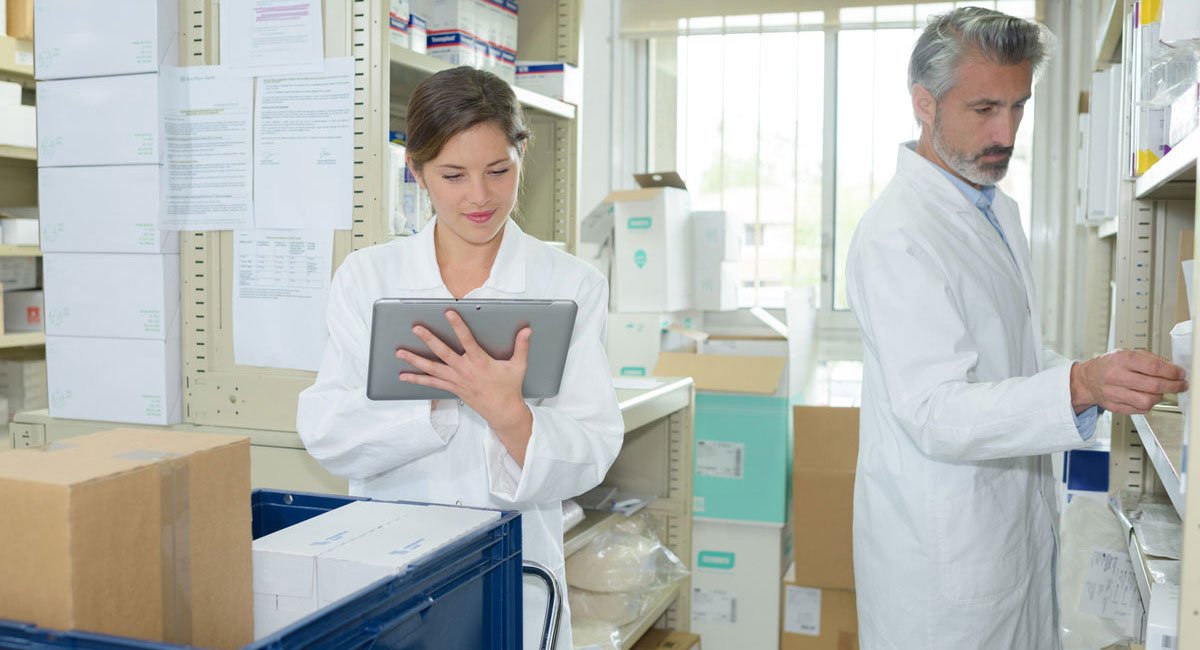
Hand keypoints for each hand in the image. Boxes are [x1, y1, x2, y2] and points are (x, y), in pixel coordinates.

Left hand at [395, 310, 533, 460]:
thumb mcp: (518, 366)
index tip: (448, 313)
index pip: (467, 340)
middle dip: (428, 339)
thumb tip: (527, 330)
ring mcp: (456, 380)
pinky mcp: (452, 388)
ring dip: (415, 359)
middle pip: (443, 352)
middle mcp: (465, 370)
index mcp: (480, 361)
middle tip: (416, 329)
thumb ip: (522, 346)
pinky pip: (431, 383)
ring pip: (432, 368)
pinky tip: (404, 376)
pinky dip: (417, 379)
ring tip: (400, 352)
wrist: (503, 411)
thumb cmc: (510, 388)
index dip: (458, 325)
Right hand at [1070, 349, 1187, 414]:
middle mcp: (1116, 376)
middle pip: (1154, 386)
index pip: (1154, 367)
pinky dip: (1148, 405)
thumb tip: (1171, 368)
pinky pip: (1139, 410)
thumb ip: (1149, 358)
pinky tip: (1146, 398)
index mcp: (1121, 359)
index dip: (1172, 372)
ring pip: (1148, 401)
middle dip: (1173, 386)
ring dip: (1160, 397)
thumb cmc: (1109, 365)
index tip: (1180, 374)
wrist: (1087, 379)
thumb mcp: (1126, 353)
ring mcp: (1113, 393)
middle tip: (1180, 385)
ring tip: (1160, 392)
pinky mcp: (1113, 406)